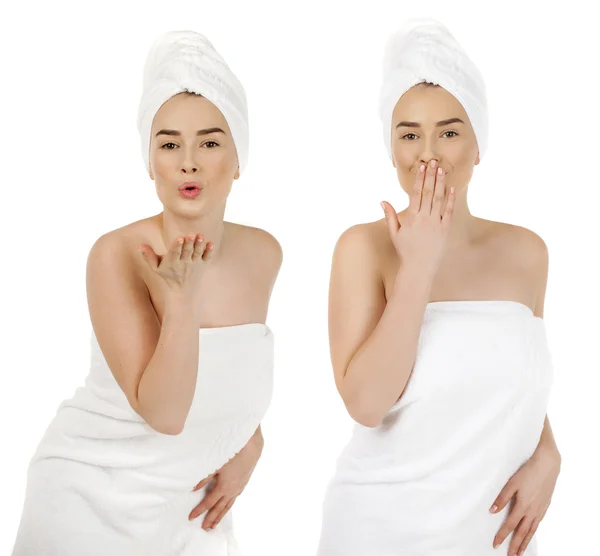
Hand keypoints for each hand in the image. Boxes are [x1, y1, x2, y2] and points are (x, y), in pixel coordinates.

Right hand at [138, 233, 214, 295]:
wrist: (183, 291)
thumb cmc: (168, 275)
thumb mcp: (156, 268)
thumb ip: (148, 256)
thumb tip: (140, 246)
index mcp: (172, 262)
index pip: (174, 253)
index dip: (176, 246)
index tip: (179, 238)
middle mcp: (184, 263)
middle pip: (187, 251)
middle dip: (189, 243)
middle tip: (191, 234)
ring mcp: (195, 263)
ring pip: (197, 253)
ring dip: (199, 244)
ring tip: (200, 235)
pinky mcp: (203, 264)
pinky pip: (207, 257)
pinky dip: (209, 251)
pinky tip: (211, 244)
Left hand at [188, 428, 263, 529]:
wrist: (251, 446)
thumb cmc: (232, 453)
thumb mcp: (215, 464)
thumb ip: (204, 478)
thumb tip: (193, 489)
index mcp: (224, 487)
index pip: (209, 503)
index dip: (199, 510)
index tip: (191, 517)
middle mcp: (232, 490)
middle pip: (219, 508)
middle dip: (211, 519)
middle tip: (204, 528)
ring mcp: (239, 487)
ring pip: (228, 505)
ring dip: (221, 515)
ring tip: (215, 524)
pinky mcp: (244, 482)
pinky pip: (235, 498)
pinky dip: (229, 505)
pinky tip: (228, 505)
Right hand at [381, 159, 454, 279]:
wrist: (419, 268)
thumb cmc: (405, 251)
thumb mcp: (395, 233)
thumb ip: (389, 216)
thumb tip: (383, 201)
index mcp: (411, 218)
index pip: (415, 193)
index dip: (418, 179)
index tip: (420, 167)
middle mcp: (424, 219)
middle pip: (428, 192)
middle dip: (430, 176)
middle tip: (433, 161)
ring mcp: (436, 224)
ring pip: (439, 199)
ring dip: (440, 183)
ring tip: (442, 169)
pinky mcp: (445, 230)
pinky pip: (449, 211)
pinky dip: (450, 199)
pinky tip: (451, 188)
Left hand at [490, 447, 560, 554]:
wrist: (548, 465)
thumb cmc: (528, 472)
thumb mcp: (511, 483)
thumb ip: (502, 498)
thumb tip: (492, 511)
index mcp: (523, 506)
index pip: (510, 525)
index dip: (502, 536)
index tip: (496, 544)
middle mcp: (532, 511)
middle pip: (522, 533)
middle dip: (515, 546)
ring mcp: (540, 510)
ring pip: (531, 531)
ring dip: (524, 542)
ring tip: (520, 553)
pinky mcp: (545, 506)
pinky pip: (538, 524)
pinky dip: (533, 533)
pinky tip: (530, 535)